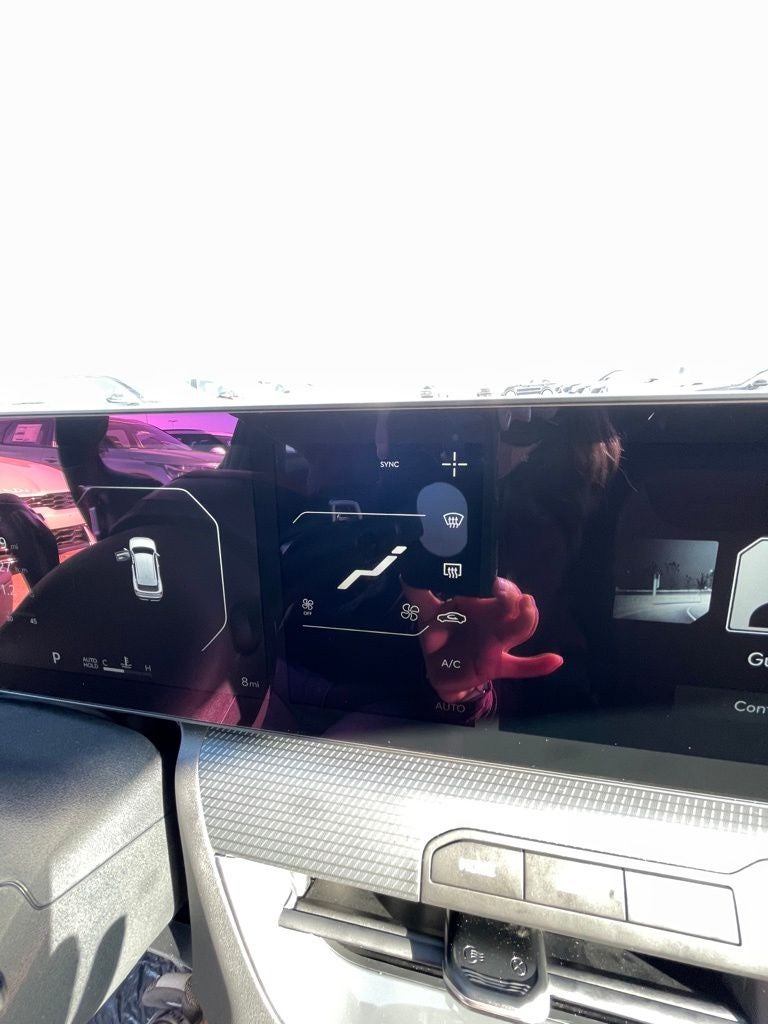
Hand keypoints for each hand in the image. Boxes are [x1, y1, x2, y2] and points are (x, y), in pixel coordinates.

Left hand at [403, 577, 562, 703]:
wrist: (437, 669)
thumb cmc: (440, 635)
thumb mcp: (427, 614)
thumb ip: (419, 594)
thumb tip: (407, 573)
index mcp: (480, 606)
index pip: (499, 591)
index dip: (501, 585)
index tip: (494, 580)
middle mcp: (493, 622)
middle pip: (514, 605)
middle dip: (513, 595)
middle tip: (504, 590)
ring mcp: (497, 644)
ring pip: (520, 629)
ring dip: (527, 618)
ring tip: (527, 605)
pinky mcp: (495, 665)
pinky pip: (521, 667)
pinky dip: (539, 665)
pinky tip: (555, 660)